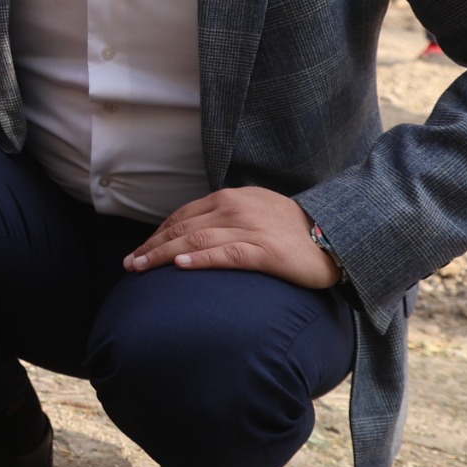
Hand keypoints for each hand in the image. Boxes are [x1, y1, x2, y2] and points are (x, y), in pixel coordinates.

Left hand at [123, 187, 339, 289]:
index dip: (158, 234)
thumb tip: (194, 233)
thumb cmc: (294, 229)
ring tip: (141, 268)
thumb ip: (226, 217)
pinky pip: (226, 255)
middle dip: (152, 246)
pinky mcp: (265, 251)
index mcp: (231, 198)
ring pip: (196, 241)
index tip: (140, 250)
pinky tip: (179, 268)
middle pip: (183, 229)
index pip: (183, 216)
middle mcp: (236, 209)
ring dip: (163, 255)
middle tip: (130, 264)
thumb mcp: (255, 211)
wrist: (336, 237)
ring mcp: (250, 229)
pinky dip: (200, 260)